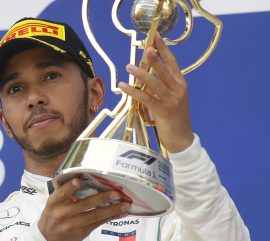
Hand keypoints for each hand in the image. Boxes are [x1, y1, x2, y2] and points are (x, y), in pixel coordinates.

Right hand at [38, 177, 130, 240]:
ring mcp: (73, 224)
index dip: (70, 187)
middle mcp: (63, 213)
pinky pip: (98, 223)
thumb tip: (84, 178)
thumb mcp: (53, 203)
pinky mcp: (82, 232)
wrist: (49, 239)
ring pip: (95, 215)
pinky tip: (120, 213)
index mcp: (54, 202)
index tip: (79, 180)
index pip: (62, 193)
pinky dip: (110, 217)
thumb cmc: (53, 215)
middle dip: (102, 197)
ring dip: (112, 209)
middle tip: (116, 192)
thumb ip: (65, 193)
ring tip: (125, 204)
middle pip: (85, 204)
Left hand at [118, 33, 193, 152]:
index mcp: (181, 84)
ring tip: (128, 67)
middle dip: (154, 59)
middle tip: (146, 49)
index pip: (173, 63)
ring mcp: (172, 101)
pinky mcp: (163, 112)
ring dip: (140, 74)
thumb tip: (144, 76)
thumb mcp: (171, 99)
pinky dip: (133, 92)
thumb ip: (160, 87)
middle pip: (165, 70)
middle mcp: (178, 90)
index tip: (157, 37)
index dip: (164, 49)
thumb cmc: (174, 117)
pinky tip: (124, 86)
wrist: (182, 139)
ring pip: (155, 83)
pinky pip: (146, 99)